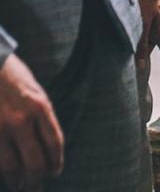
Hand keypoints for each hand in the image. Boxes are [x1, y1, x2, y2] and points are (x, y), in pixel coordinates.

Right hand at [0, 54, 63, 191]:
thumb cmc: (13, 77)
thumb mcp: (36, 92)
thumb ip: (41, 116)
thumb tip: (45, 145)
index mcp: (40, 106)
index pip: (54, 143)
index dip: (56, 162)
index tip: (55, 172)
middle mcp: (22, 119)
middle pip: (35, 160)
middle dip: (37, 178)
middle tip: (37, 187)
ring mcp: (0, 128)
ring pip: (13, 166)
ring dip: (19, 181)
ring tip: (21, 187)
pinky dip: (3, 172)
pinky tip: (6, 177)